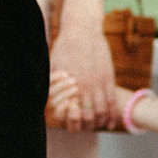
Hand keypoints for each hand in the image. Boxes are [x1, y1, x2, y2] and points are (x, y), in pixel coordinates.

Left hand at [51, 7, 118, 129]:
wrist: (82, 29)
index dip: (73, 123)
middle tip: (86, 128)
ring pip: (102, 111)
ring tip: (98, 125)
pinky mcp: (108, 78)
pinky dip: (113, 114)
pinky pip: (112, 101)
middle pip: (88, 116)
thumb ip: (51, 83)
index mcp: (70, 85)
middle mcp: (85, 87)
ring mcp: (99, 83)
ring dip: (100, 122)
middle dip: (87, 125)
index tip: (73, 126)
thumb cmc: (65, 46)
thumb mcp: (53, 65)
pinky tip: (112, 121)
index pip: (72, 113)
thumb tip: (45, 97)